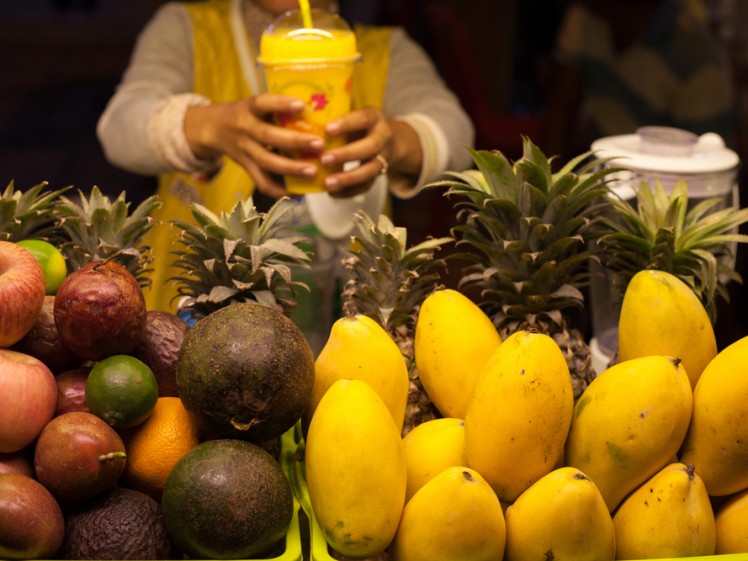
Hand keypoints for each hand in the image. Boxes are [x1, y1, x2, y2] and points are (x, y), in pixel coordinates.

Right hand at [183, 93, 325, 197]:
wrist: (211, 127)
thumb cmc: (245, 113)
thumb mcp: (254, 103)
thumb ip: (277, 107)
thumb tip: (317, 108)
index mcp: (249, 108)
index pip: (263, 102)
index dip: (281, 103)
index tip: (301, 105)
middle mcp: (244, 128)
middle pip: (268, 136)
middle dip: (295, 141)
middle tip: (319, 144)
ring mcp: (244, 149)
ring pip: (267, 161)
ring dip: (291, 168)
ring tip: (312, 171)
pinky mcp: (245, 165)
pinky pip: (260, 180)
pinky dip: (277, 189)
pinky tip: (295, 193)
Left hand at [319, 107, 422, 197]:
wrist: (391, 140)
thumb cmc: (361, 126)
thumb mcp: (353, 116)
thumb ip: (336, 120)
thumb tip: (305, 125)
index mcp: (374, 118)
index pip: (363, 118)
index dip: (347, 124)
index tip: (327, 129)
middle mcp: (383, 137)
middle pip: (370, 147)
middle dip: (346, 154)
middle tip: (324, 160)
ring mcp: (384, 158)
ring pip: (369, 170)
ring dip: (348, 178)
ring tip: (327, 183)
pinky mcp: (380, 175)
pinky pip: (366, 185)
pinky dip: (349, 191)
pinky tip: (332, 193)